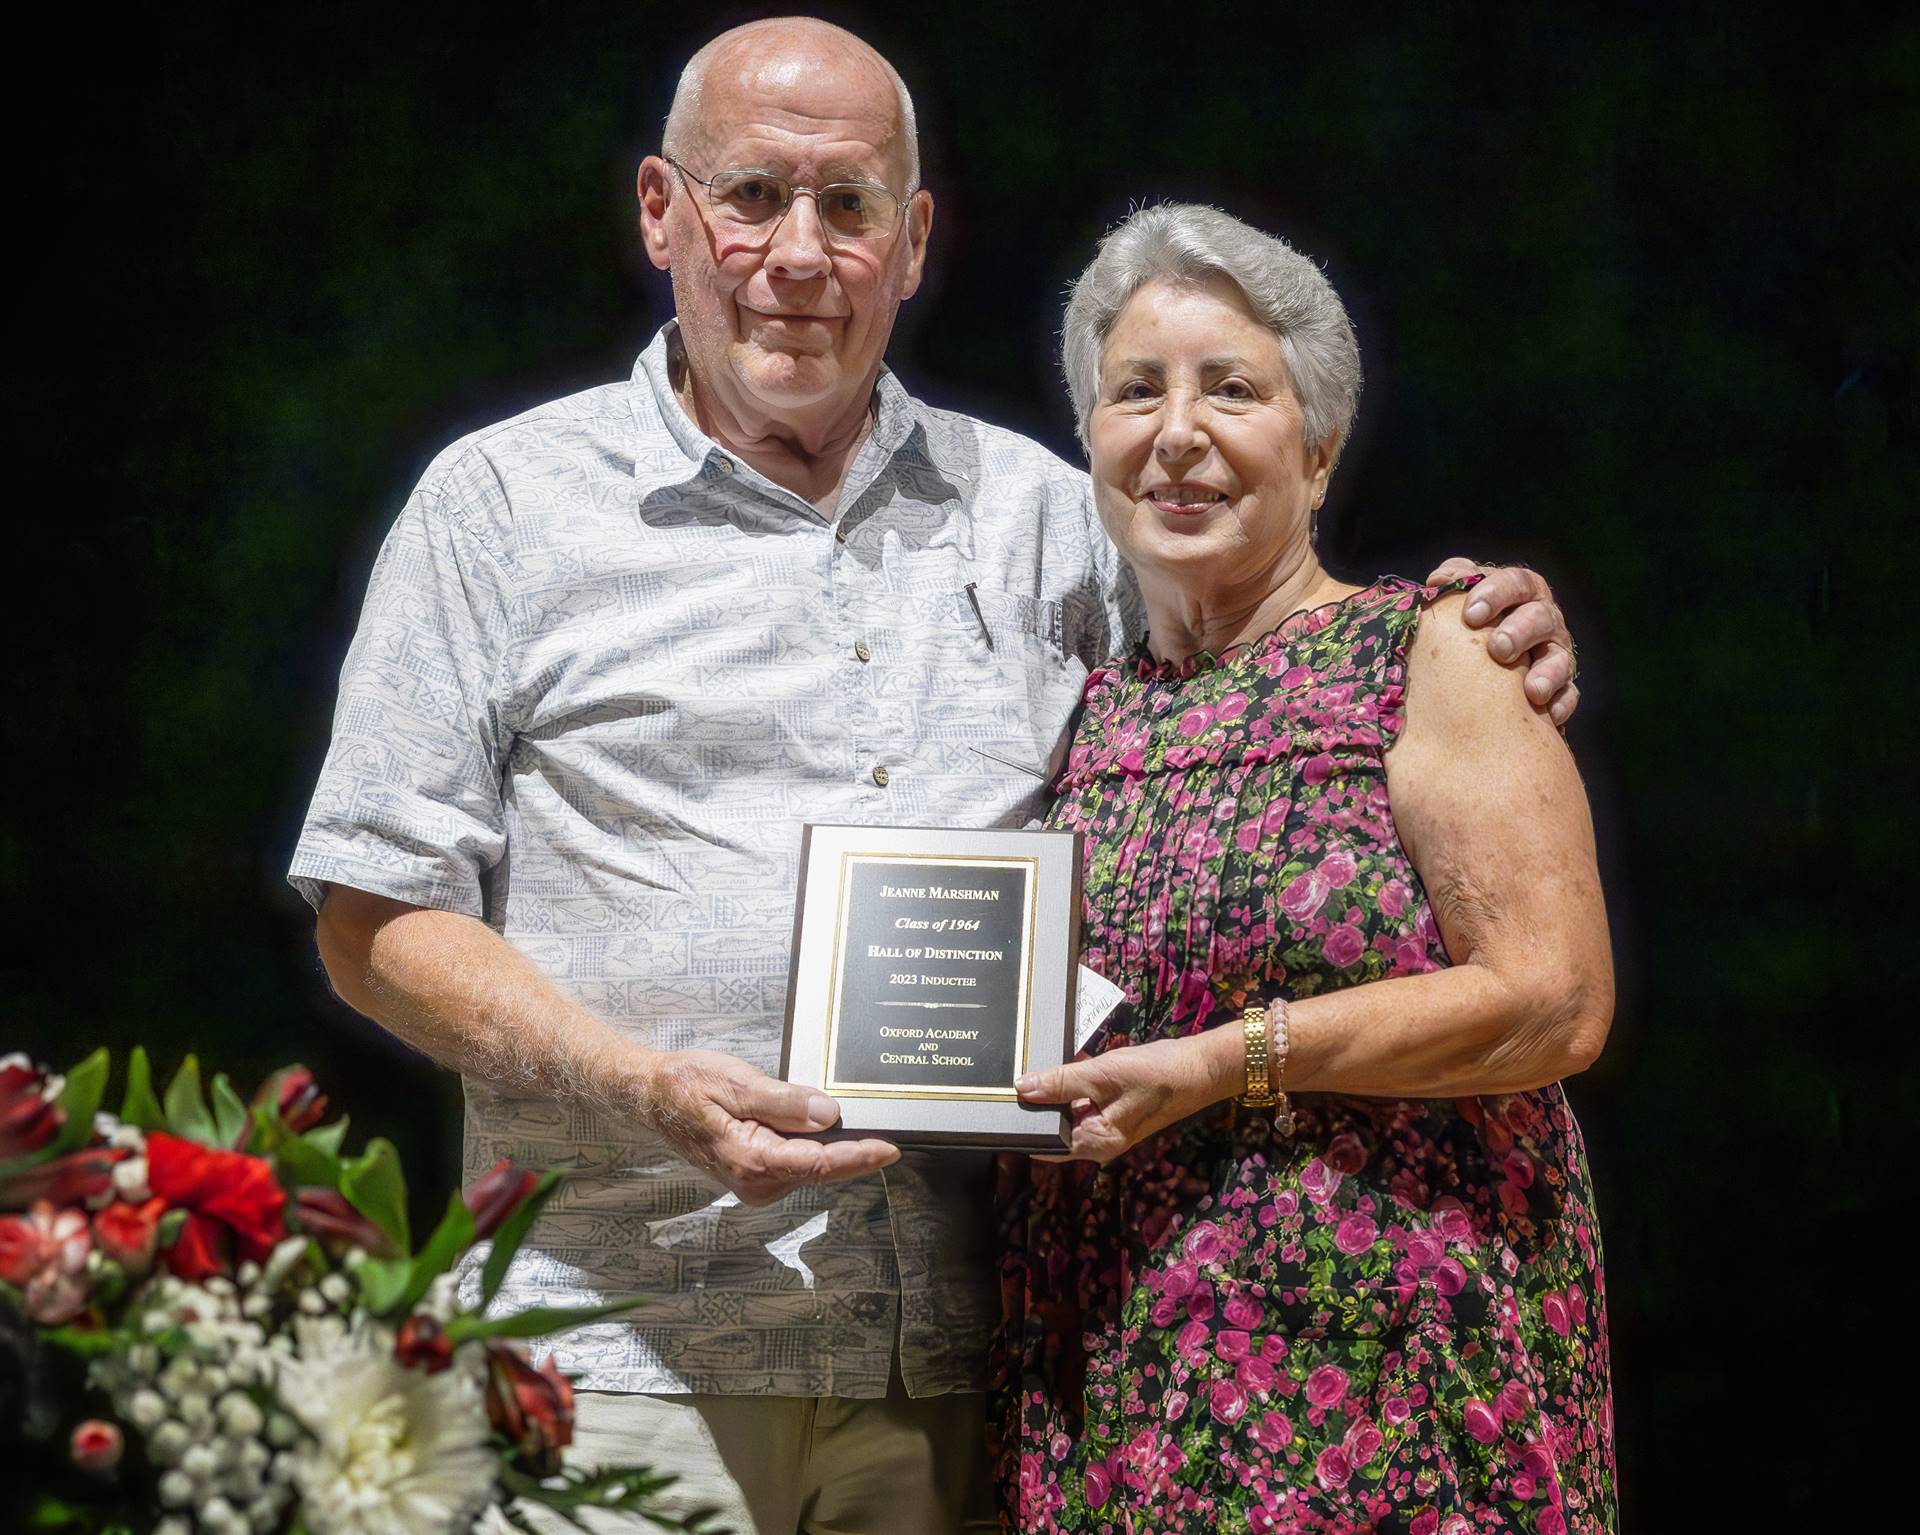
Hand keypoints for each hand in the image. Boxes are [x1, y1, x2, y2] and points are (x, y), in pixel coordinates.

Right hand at [638, 1049, 898, 1205]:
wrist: (652, 1097)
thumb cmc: (687, 1084)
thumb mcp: (736, 1082)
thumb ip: (783, 1101)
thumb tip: (828, 1114)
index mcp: (751, 1159)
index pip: (819, 1162)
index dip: (858, 1156)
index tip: (890, 1148)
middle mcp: (755, 1182)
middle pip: (820, 1167)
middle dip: (850, 1148)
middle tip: (880, 1122)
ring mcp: (755, 1184)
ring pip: (810, 1166)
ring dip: (830, 1146)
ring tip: (838, 1116)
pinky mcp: (756, 1177)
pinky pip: (797, 1163)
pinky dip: (812, 1147)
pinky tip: (817, 1125)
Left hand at [1015, 1035, 1234, 1164]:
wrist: (1201, 1068)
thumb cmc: (1156, 1076)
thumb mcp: (1103, 1075)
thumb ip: (1061, 1082)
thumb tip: (1021, 1089)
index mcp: (1094, 1144)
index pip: (1044, 1143)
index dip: (1021, 1124)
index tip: (997, 1103)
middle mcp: (1098, 1141)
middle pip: (1054, 1126)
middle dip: (1036, 1102)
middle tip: (1008, 1074)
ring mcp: (1107, 1124)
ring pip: (1068, 1109)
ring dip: (1054, 1088)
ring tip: (1028, 1062)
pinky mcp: (1115, 1106)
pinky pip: (1083, 1097)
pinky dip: (1073, 1081)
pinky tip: (1062, 1059)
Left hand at [1426, 557, 1580, 724]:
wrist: (1476, 665)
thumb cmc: (1466, 624)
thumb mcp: (1459, 599)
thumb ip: (1452, 584)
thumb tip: (1439, 580)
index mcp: (1520, 591)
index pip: (1515, 582)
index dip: (1496, 594)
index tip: (1471, 614)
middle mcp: (1543, 618)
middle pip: (1540, 617)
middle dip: (1520, 631)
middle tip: (1498, 648)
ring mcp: (1555, 652)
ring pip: (1559, 657)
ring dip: (1547, 672)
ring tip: (1532, 690)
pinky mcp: (1561, 685)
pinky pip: (1568, 694)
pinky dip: (1561, 703)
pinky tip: (1550, 715)